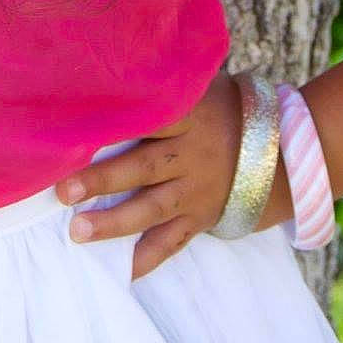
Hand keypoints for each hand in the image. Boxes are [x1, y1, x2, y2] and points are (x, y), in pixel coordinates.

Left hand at [55, 70, 246, 281]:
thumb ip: (164, 88)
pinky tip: (120, 272)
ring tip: (78, 231)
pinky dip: (146, 259)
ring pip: (152, 209)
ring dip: (114, 222)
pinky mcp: (199, 219)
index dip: (116, 123)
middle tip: (64, 192)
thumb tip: (109, 71)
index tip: (78, 131)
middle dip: (103, 180)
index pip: (152, 118)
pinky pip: (172, 243)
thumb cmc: (220, 109)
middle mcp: (192, 156)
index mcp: (189, 117)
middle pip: (144, 167)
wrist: (278, 151)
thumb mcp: (200, 88)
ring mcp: (196, 191)